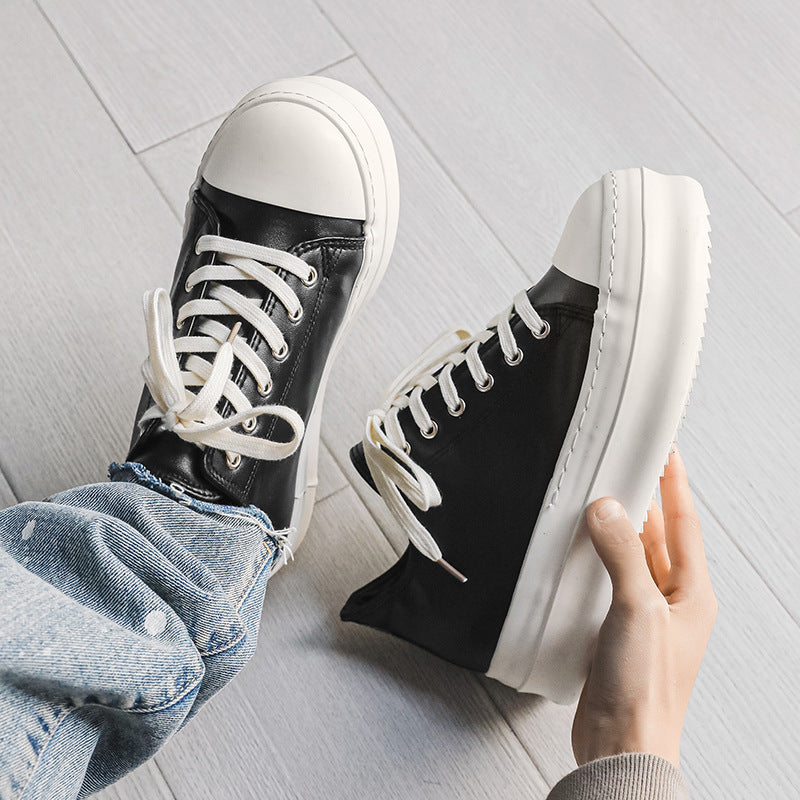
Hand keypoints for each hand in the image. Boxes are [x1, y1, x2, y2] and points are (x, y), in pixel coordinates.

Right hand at [571, 447, 716, 767]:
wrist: (621, 743)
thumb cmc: (646, 692)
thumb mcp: (638, 609)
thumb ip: (622, 555)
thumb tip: (608, 511)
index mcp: (692, 594)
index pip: (684, 524)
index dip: (674, 485)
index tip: (666, 453)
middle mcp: (670, 602)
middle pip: (656, 537)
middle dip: (641, 503)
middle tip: (622, 470)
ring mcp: (642, 616)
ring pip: (629, 558)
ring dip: (615, 531)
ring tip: (598, 502)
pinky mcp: (615, 629)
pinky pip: (606, 580)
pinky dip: (594, 560)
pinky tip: (579, 552)